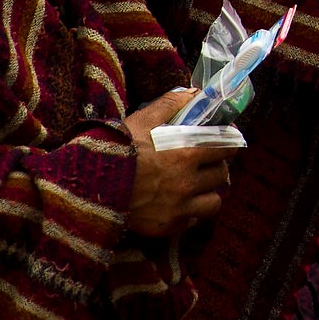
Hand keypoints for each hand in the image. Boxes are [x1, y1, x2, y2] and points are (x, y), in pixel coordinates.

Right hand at [121, 89, 238, 237]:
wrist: (89, 187)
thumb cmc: (117, 150)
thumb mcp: (142, 119)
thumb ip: (171, 104)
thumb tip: (193, 92)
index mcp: (186, 153)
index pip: (226, 147)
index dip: (228, 143)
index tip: (225, 141)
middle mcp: (188, 182)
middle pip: (222, 175)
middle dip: (218, 167)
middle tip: (208, 164)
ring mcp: (180, 207)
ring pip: (214, 202)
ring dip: (210, 193)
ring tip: (198, 187)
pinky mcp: (168, 227)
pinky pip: (193, 221)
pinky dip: (191, 213)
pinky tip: (180, 204)